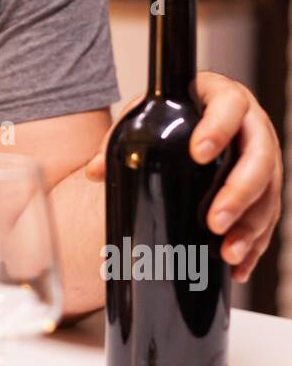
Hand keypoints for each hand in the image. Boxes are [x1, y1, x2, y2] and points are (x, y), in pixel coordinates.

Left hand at [84, 70, 283, 283]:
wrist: (188, 120)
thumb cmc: (171, 115)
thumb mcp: (145, 116)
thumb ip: (121, 137)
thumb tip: (97, 171)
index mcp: (223, 98)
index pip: (229, 106)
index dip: (218, 128)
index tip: (198, 153)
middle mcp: (253, 126)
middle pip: (259, 157)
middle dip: (239, 193)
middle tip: (214, 221)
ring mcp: (264, 158)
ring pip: (269, 193)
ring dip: (250, 227)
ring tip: (227, 252)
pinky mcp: (267, 187)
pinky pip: (268, 218)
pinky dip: (255, 245)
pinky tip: (237, 267)